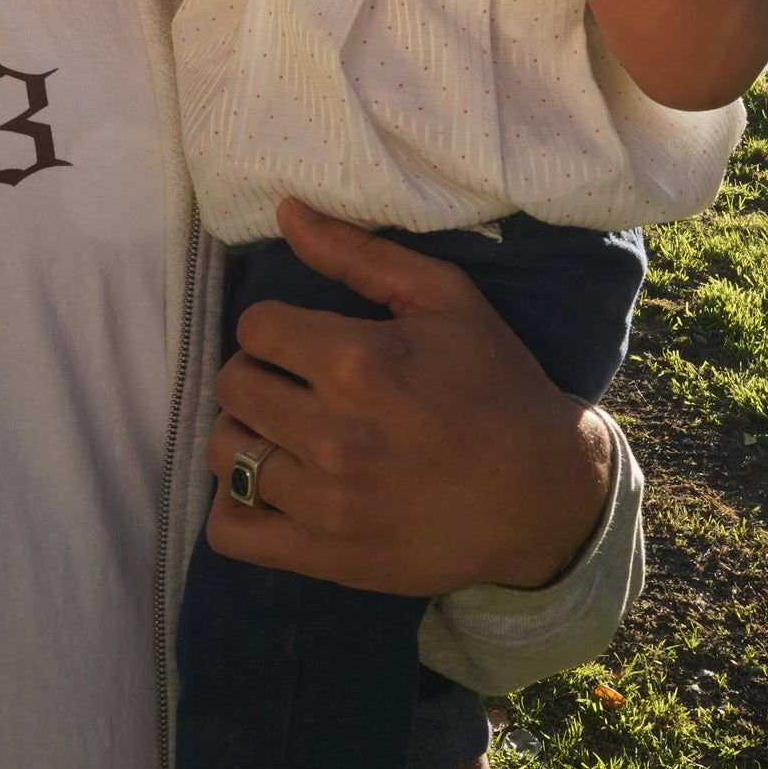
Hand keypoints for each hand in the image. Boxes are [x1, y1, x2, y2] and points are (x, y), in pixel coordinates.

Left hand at [204, 200, 611, 596]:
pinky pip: (231, 532)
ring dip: (245, 436)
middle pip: (231, 385)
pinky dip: (235, 508)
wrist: (543, 496)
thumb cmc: (493, 385)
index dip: (275, 327)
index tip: (302, 342)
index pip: (255, 327)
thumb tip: (286, 210)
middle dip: (256, 375)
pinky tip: (269, 488)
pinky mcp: (326, 558)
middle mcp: (336, 435)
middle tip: (293, 385)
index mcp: (360, 363)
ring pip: (224, 454)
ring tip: (282, 434)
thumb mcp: (444, 300)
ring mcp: (328, 504)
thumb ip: (358, 253)